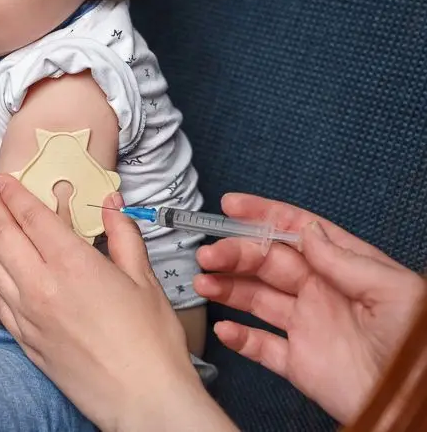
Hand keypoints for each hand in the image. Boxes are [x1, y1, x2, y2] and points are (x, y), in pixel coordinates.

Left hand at [0, 175, 231, 431]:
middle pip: (1, 236)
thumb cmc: (151, 341)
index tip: (5, 179)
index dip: (15, 193)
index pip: (31, 217)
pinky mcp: (25, 340)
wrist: (143, 400)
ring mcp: (28, 315)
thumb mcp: (145, 279)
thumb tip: (111, 205)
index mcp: (72, 265)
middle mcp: (41, 286)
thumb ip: (122, 236)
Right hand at [195, 193, 426, 423]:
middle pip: (268, 263)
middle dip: (236, 253)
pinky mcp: (299, 364)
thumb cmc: (419, 348)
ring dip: (227, 287)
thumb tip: (307, 232)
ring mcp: (308, 328)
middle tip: (210, 254)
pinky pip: (260, 347)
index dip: (264, 215)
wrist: (415, 405)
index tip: (232, 206)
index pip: (298, 232)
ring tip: (204, 283)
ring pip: (256, 299)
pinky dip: (238, 337)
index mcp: (346, 270)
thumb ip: (346, 260)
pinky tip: (224, 328)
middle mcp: (322, 294)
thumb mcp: (395, 290)